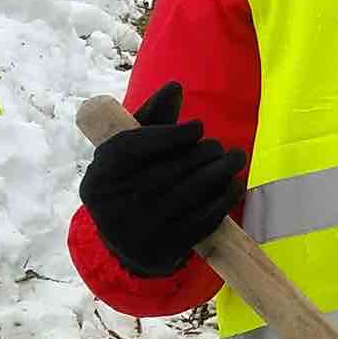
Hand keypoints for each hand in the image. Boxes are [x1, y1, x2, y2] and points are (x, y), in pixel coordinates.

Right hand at [78, 81, 246, 277]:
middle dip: (203, 153)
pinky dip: (223, 199)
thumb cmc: (133, 182)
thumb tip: (174, 88)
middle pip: (169, 168)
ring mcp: (138, 231)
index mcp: (100, 175)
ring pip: (190, 192)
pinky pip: (201, 220)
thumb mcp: (132, 153)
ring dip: (221, 171)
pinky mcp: (163, 250)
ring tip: (236, 158)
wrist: (128, 243)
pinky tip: (235, 185)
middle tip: (221, 147)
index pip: (136, 146)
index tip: (198, 127)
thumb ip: (153, 119)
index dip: (172, 134)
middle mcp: (113, 205)